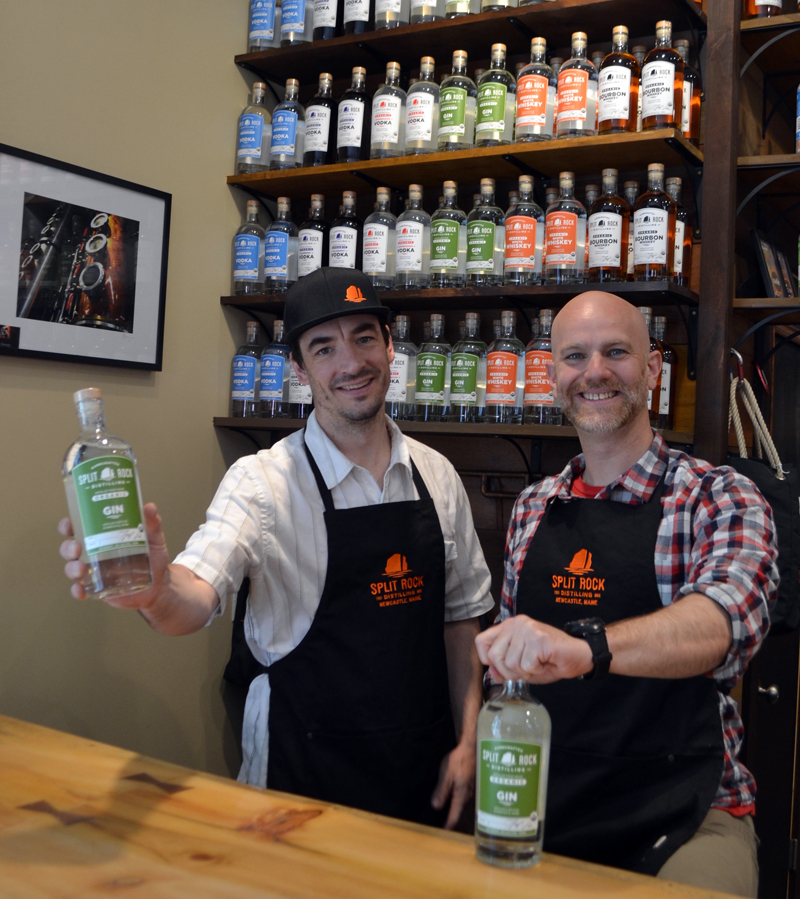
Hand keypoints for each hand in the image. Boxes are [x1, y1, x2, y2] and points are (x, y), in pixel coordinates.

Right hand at [58, 503, 168, 608]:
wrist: (160, 585)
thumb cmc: (153, 557)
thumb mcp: (154, 538)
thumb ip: (152, 524)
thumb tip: (150, 508)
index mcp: (102, 535)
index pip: (79, 526)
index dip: (68, 524)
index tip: (69, 524)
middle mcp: (94, 551)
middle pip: (70, 547)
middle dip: (68, 547)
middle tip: (77, 548)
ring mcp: (94, 570)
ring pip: (72, 568)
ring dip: (71, 568)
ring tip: (81, 570)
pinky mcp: (98, 587)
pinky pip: (81, 590)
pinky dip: (78, 591)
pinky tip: (81, 590)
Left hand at [431, 739, 474, 829]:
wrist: (472, 747)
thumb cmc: (459, 761)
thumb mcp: (446, 775)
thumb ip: (442, 791)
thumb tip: (436, 807)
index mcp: (461, 795)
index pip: (455, 815)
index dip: (449, 825)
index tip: (443, 833)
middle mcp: (469, 795)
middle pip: (460, 811)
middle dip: (453, 819)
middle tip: (444, 826)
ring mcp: (472, 789)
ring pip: (464, 804)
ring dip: (457, 809)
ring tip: (448, 814)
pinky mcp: (473, 783)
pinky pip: (465, 796)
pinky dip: (459, 801)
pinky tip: (455, 798)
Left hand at [475, 615, 592, 683]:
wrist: (581, 654)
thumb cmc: (552, 659)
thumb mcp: (524, 666)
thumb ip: (505, 668)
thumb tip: (490, 674)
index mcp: (509, 626)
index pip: (481, 641)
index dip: (487, 660)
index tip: (501, 668)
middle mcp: (516, 624)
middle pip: (493, 656)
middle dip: (508, 672)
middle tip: (526, 669)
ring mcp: (527, 629)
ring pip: (510, 663)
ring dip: (525, 672)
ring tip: (539, 663)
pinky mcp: (538, 638)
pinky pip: (526, 665)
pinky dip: (536, 671)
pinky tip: (546, 662)